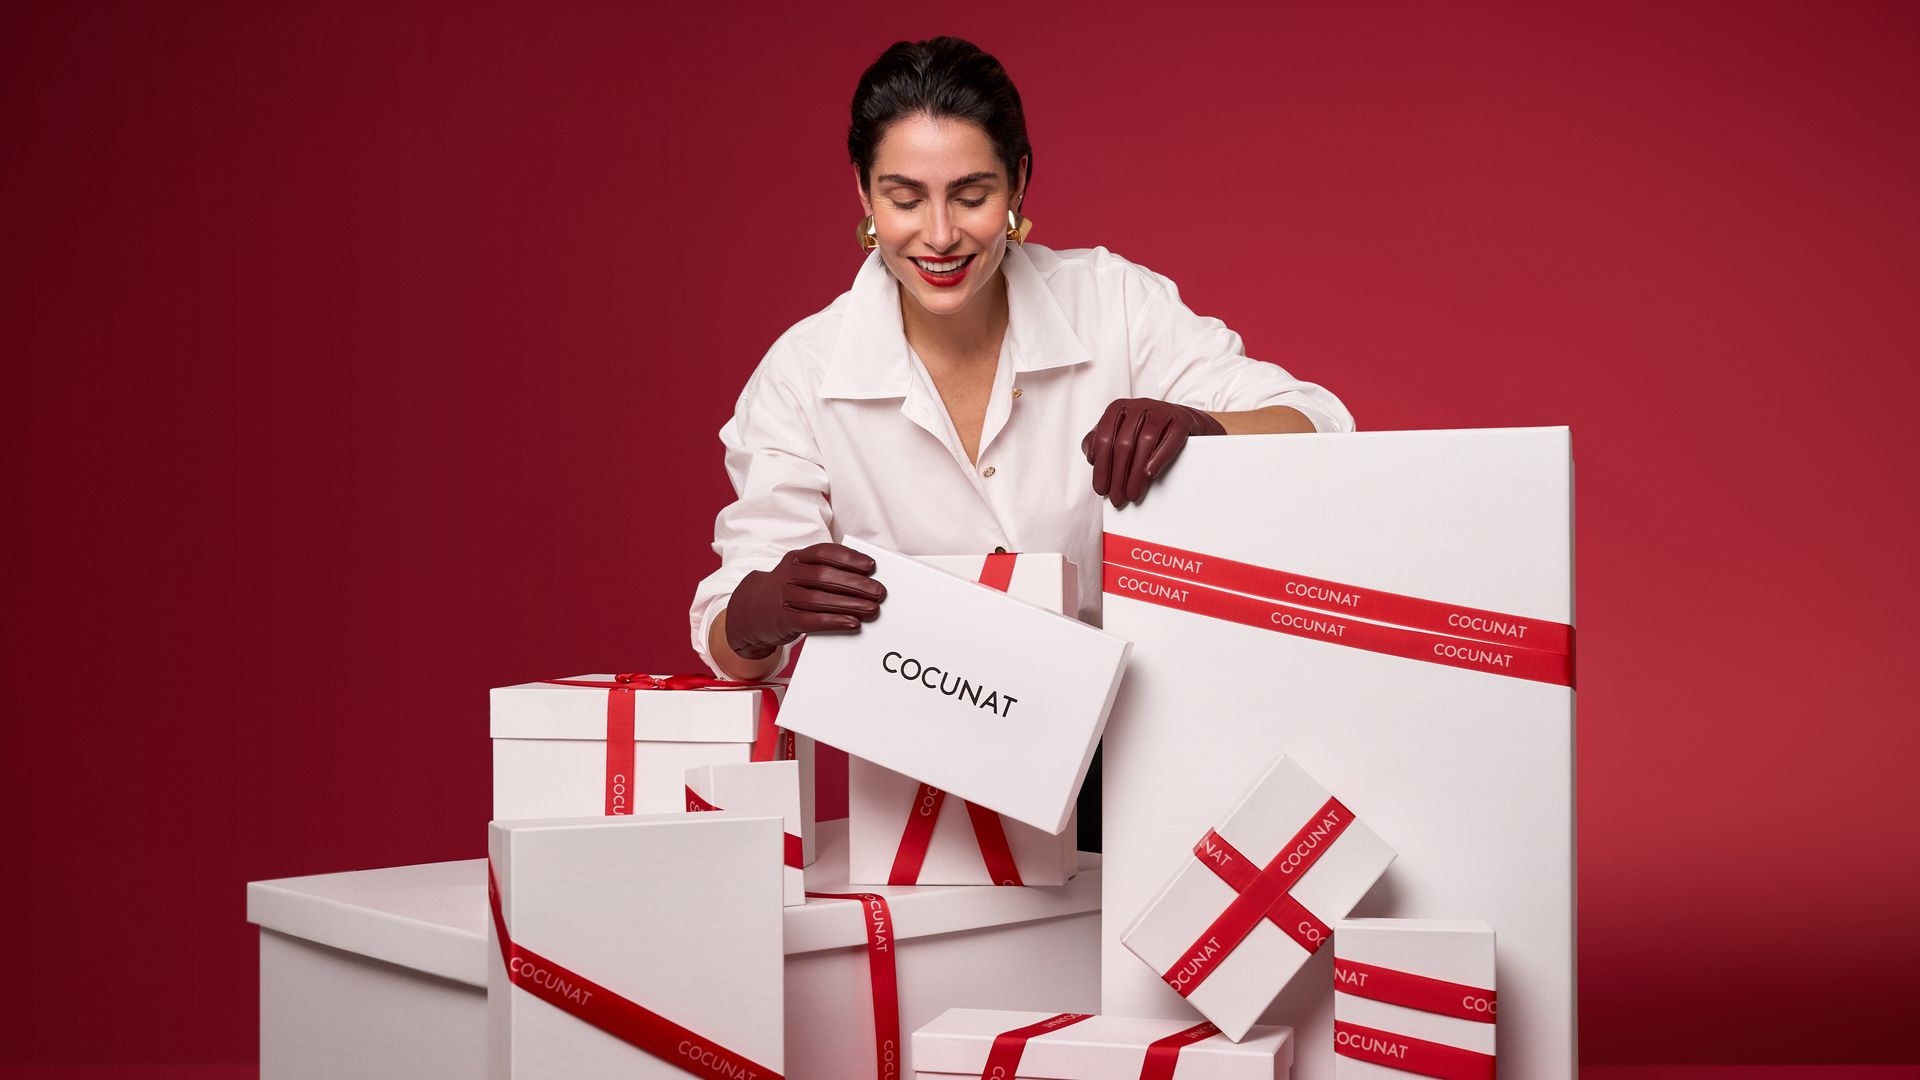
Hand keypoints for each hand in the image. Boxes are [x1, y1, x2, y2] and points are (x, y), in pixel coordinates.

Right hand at [725, 542, 886, 659]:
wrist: (751, 612)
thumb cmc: (787, 590)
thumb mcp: (800, 573)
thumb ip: (825, 571)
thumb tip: (864, 577)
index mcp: (796, 559)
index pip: (824, 553)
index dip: (849, 558)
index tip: (871, 566)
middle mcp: (788, 575)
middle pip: (825, 577)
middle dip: (856, 584)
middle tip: (879, 592)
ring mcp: (784, 597)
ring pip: (820, 599)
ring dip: (850, 604)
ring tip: (871, 609)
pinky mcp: (783, 620)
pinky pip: (811, 620)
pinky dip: (834, 622)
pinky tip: (852, 623)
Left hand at [1080, 397, 1224, 508]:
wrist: (1183, 421)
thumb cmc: (1147, 431)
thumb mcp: (1121, 433)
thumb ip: (1099, 442)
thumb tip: (1092, 458)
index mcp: (1119, 408)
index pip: (1104, 438)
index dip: (1101, 466)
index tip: (1101, 488)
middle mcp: (1139, 405)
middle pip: (1124, 443)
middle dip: (1118, 475)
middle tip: (1118, 497)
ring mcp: (1161, 410)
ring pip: (1145, 442)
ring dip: (1136, 473)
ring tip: (1132, 493)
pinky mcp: (1181, 419)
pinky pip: (1170, 439)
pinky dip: (1159, 458)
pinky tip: (1150, 474)